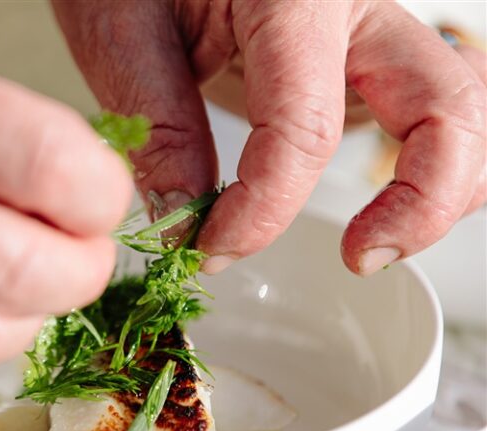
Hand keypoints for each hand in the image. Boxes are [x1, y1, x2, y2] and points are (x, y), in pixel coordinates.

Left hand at [53, 0, 485, 274]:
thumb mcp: (124, 30)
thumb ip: (157, 123)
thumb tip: (184, 215)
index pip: (305, 128)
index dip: (261, 211)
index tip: (213, 247)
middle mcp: (357, 6)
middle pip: (447, 108)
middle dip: (418, 205)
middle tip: (358, 258)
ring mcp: (373, 26)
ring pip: (461, 108)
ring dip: (442, 186)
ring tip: (380, 237)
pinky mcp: (368, 50)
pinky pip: (433, 105)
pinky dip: (429, 159)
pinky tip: (391, 194)